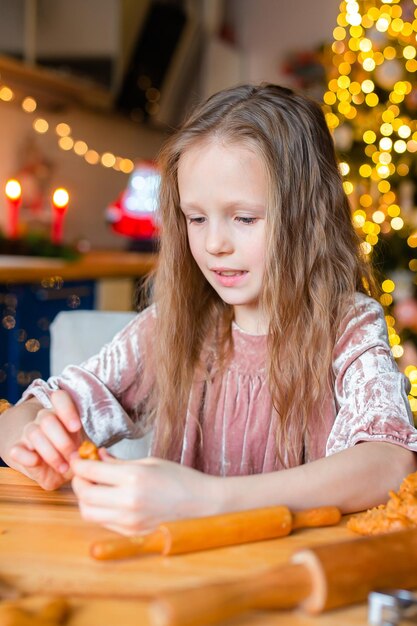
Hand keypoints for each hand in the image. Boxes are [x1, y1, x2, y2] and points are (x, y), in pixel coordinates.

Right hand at [9, 390, 82, 489]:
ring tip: (63, 467)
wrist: (48, 466)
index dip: (67, 410)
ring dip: (50, 453)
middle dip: (63, 441)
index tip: (76, 428)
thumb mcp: (82, 449)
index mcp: (62, 413)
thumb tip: (94, 452)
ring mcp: (28, 433)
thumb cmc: (69, 454)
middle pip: (48, 419)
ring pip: (34, 433)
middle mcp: (43, 419)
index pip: (60, 397)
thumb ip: (88, 449)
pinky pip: (16, 449)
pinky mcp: (18, 450)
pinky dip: (25, 456)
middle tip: (74, 457)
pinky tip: (36, 462)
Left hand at [71, 451, 221, 534]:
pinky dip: (99, 510)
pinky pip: (103, 522)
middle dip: (78, 482)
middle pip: (84, 495)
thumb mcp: (149, 462)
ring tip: (94, 487)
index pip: (91, 472)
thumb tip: (97, 457)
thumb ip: (119, 463)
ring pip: (88, 513)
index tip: (78, 458)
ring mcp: (129, 521)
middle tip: (83, 472)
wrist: (201, 504)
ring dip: (85, 499)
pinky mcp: (131, 533)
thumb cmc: (179, 479)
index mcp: (133, 478)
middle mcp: (128, 502)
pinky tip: (107, 499)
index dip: (79, 463)